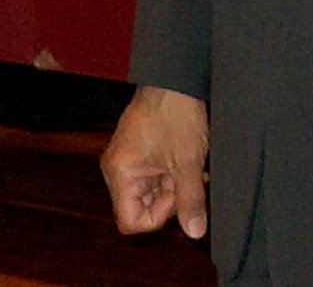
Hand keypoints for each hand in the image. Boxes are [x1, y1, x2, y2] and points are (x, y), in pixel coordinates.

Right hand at [102, 86, 209, 239]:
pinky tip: (186, 161)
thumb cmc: (174, 114)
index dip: (158, 217)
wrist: (173, 78)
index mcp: (119, 172)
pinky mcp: (138, 152)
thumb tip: (195, 233)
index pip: (130, 221)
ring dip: (173, 186)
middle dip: (169, 199)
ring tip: (190, 166)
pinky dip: (171, 175)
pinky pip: (153, 177)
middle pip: (141, 207)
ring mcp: (128, 159)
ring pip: (151, 193)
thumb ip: (190, 200)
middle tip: (186, 177)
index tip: (175, 192)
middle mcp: (117, 168)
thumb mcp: (187, 162)